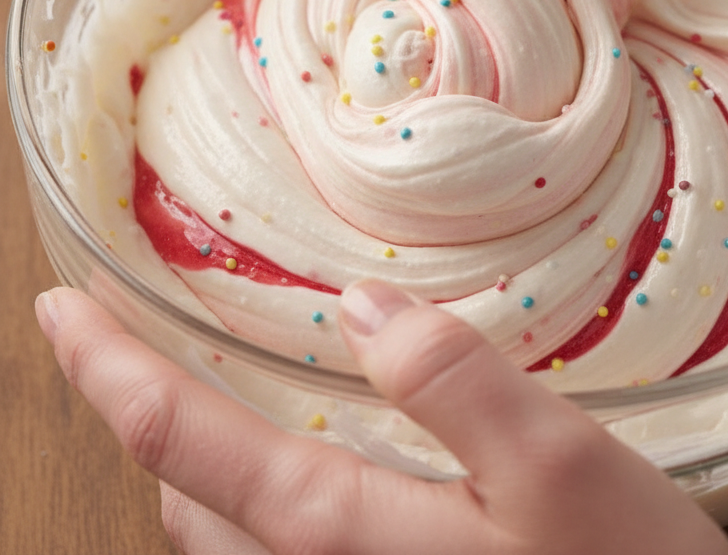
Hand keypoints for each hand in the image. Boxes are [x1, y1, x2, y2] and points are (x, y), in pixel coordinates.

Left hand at [35, 283, 727, 554]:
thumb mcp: (561, 467)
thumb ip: (456, 379)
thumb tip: (360, 305)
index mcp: (343, 535)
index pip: (184, 441)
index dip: (109, 368)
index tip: (57, 308)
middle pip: (188, 501)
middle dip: (148, 415)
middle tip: (136, 340)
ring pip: (225, 544)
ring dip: (195, 466)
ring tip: (206, 400)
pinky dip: (252, 509)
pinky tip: (306, 478)